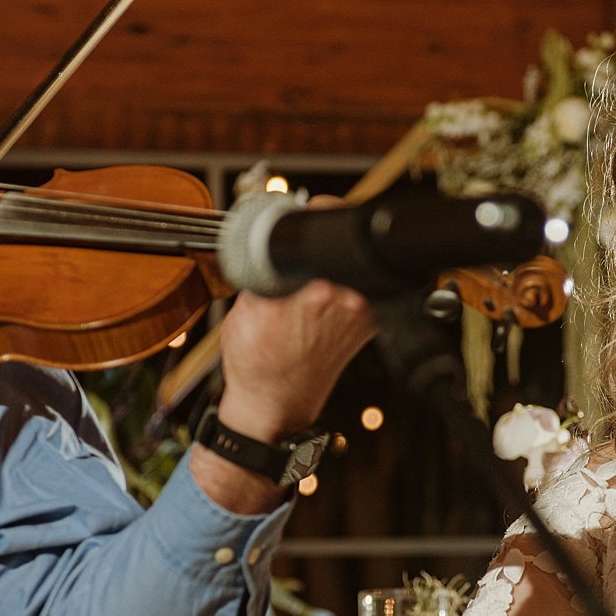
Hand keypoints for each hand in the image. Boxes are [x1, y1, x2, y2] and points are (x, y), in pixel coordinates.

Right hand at [214, 199, 374, 439]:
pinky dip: (343, 287)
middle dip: (324, 240)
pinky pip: (360, 290)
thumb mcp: (249, 304)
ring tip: (307, 285)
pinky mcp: (367, 326)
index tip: (310, 210)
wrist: (273, 405)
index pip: (329, 228)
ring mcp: (362, 316)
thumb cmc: (257, 363)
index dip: (320, 211)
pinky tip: (320, 302)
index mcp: (318, 291)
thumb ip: (266, 264)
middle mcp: (348, 302)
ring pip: (354, 267)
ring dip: (334, 265)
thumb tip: (279, 236)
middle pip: (345, 246)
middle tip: (302, 247)